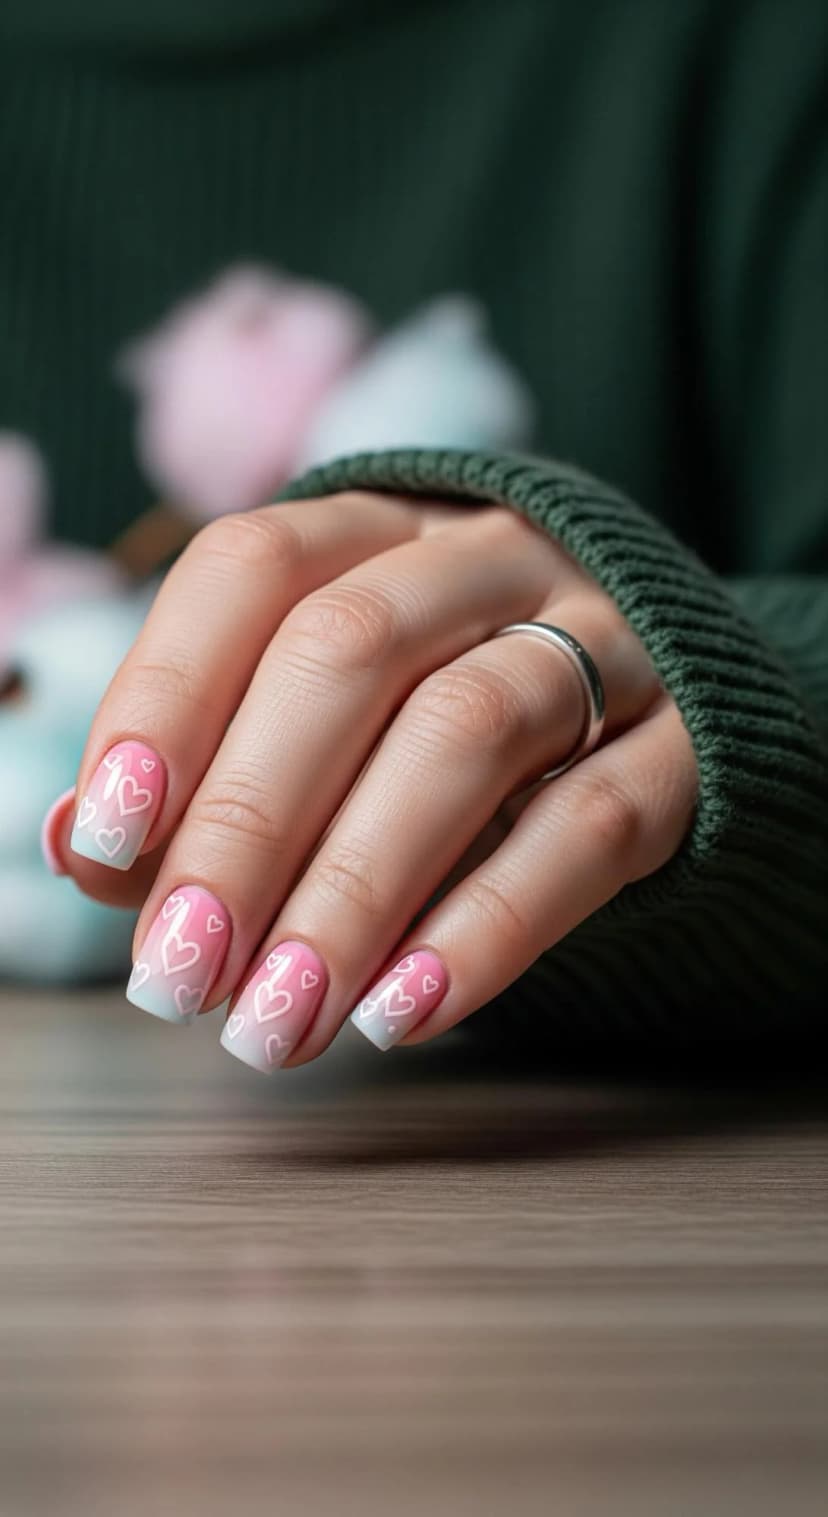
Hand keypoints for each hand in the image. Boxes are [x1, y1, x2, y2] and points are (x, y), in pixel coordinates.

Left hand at [49, 493, 696, 1070]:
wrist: (657, 704)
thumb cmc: (441, 716)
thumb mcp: (318, 725)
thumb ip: (197, 780)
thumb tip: (78, 847)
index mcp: (374, 533)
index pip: (252, 573)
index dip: (165, 698)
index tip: (108, 844)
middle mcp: (485, 560)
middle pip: (348, 653)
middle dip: (247, 822)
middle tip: (181, 972)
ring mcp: (599, 641)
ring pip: (469, 732)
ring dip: (354, 889)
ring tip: (279, 1019)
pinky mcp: (680, 748)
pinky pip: (589, 825)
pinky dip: (488, 925)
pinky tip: (404, 1011)